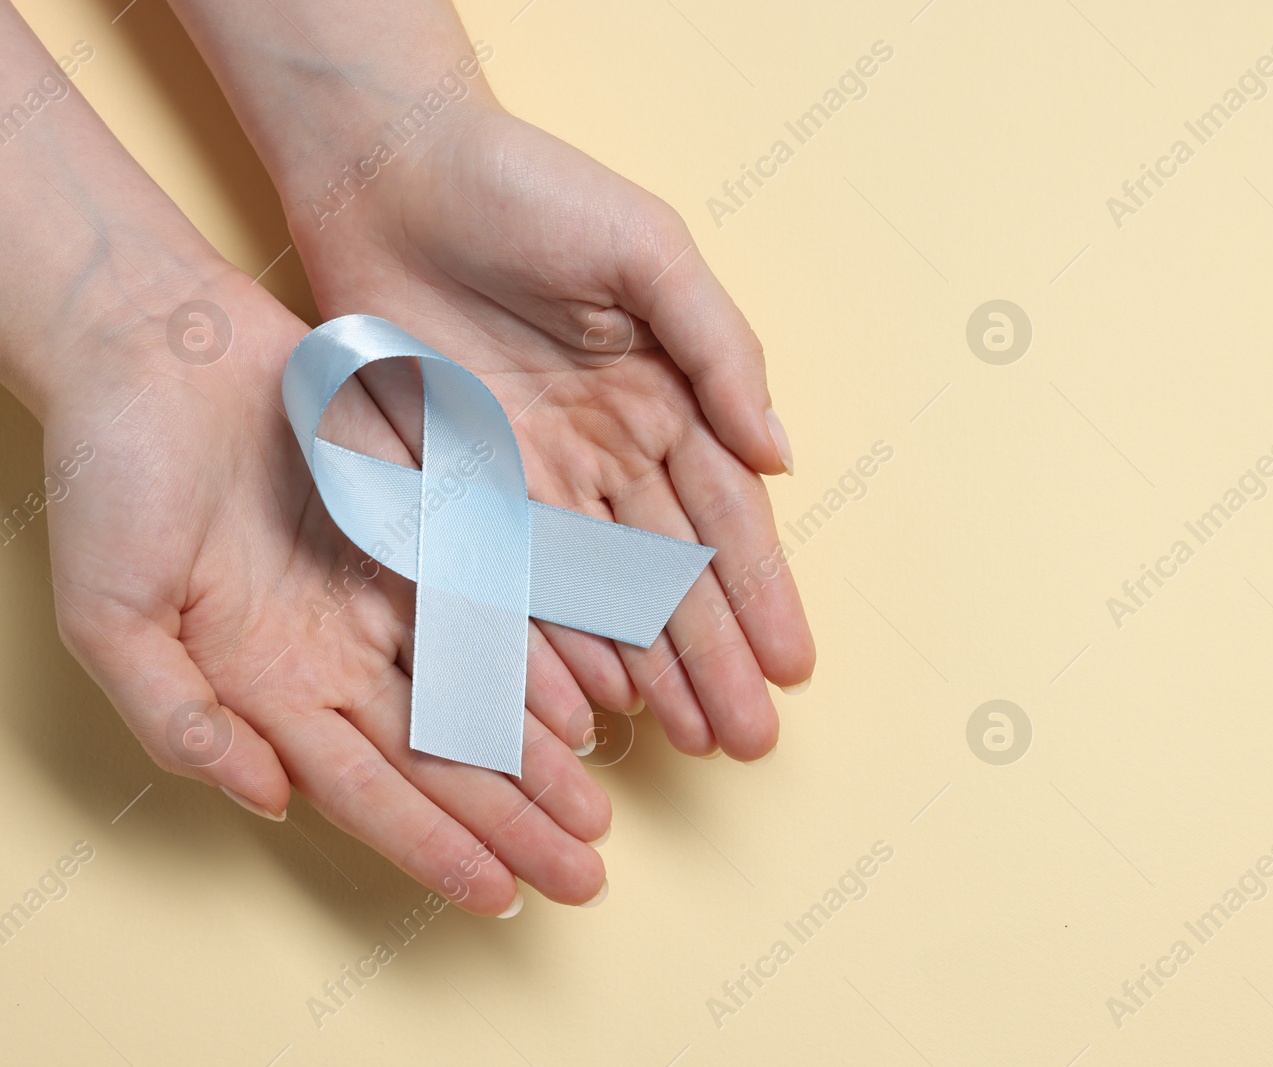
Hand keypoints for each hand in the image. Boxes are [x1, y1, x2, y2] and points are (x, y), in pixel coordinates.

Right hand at [43, 267, 609, 913]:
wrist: (156, 345)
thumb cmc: (111, 474)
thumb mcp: (110, 612)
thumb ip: (178, 715)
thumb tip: (271, 800)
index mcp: (267, 686)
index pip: (367, 790)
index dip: (433, 845)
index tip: (499, 895)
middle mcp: (338, 653)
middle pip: (441, 759)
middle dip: (512, 822)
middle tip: (585, 877)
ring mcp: (386, 592)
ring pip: (482, 692)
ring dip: (541, 757)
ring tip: (599, 813)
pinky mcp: (424, 527)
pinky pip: (499, 600)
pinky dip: (544, 651)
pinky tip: (595, 699)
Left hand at [287, 105, 815, 760]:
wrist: (392, 170)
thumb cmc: (533, 192)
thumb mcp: (652, 254)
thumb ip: (722, 352)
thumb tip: (782, 458)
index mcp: (666, 400)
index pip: (725, 518)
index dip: (760, 594)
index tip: (794, 666)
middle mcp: (606, 455)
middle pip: (668, 578)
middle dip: (712, 659)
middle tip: (747, 739)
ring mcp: (530, 480)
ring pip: (595, 600)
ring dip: (641, 671)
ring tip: (683, 740)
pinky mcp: (453, 488)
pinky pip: (504, 582)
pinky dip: (542, 642)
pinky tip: (581, 701)